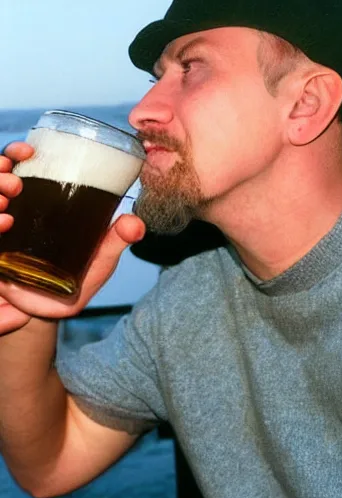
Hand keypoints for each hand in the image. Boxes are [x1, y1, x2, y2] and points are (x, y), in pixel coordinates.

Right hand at [0, 142, 145, 334]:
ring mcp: (2, 232)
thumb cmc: (80, 280)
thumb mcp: (100, 259)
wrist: (56, 310)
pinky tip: (5, 223)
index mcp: (39, 204)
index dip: (16, 155)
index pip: (19, 169)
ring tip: (8, 201)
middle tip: (14, 182)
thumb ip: (117, 241)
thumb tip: (137, 222)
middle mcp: (16, 213)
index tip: (27, 152)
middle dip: (0, 172)